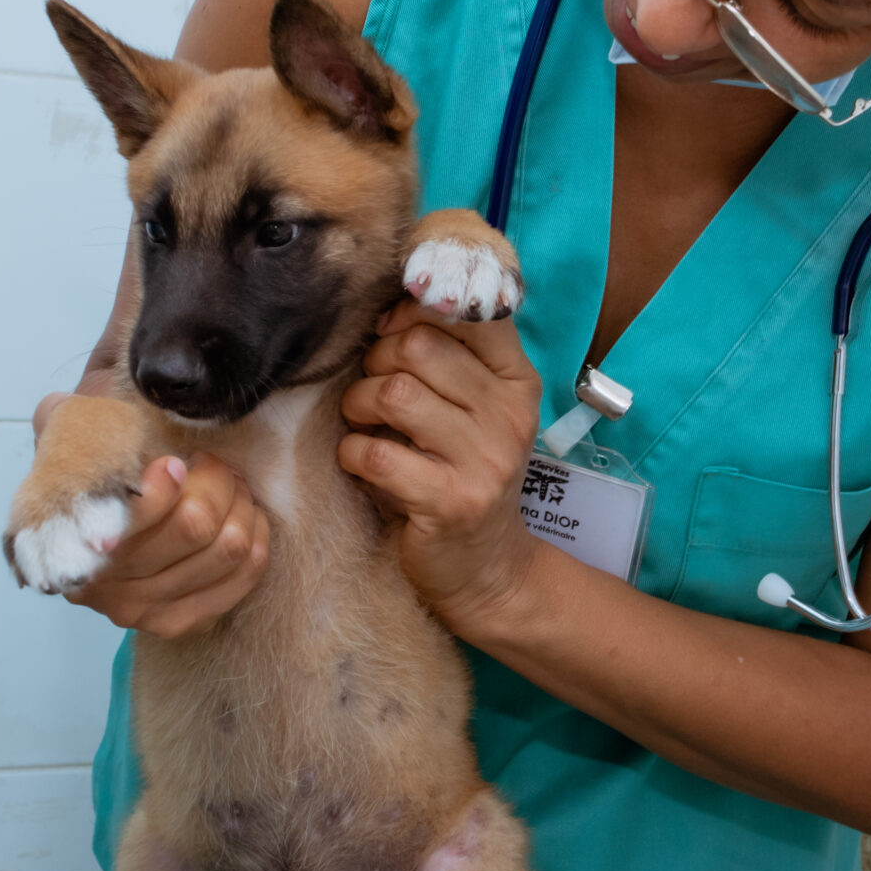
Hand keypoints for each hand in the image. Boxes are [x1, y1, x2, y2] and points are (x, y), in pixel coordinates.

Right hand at [41, 436, 269, 638]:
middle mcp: (104, 587)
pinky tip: (244, 516)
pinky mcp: (183, 622)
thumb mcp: (67, 437)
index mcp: (70, 542)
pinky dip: (256, 536)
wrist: (91, 525)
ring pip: (228, 548)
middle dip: (215, 480)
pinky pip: (245, 575)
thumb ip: (64, 422)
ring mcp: (145, 612)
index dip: (166, 483)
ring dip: (240, 504)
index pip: (135, 517)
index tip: (173, 462)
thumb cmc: (92, 470)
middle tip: (210, 463)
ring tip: (230, 484)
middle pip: (194, 526)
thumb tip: (59, 407)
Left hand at [337, 301, 544, 623]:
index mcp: (518, 381)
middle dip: (377, 362)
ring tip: (364, 423)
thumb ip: (448, 355)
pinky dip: (352, 453)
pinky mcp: (450, 501)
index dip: (416, 311)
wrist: (485, 565)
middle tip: (373, 391)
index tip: (393, 333)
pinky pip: (373, 452)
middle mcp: (509, 415)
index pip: (472, 311)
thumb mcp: (475, 408)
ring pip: (392, 393)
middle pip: (419, 346)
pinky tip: (363, 462)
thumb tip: (391, 305)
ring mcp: (484, 460)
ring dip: (358, 405)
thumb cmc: (464, 471)